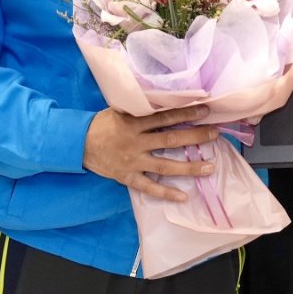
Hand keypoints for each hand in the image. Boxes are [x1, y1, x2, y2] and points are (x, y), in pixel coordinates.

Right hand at [83, 105, 221, 202]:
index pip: (165, 117)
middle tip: (215, 135)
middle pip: (170, 140)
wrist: (77, 143)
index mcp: (134, 123)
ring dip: (188, 167)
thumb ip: (140, 107)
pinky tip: (183, 196)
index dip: (186, 114)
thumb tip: (164, 97)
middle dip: (195, 137)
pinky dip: (166, 192)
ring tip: (209, 167)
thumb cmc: (101, 124)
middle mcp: (136, 142)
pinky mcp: (127, 177)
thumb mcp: (119, 109)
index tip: (206, 111)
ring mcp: (133, 161)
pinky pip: (149, 187)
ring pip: (165, 165)